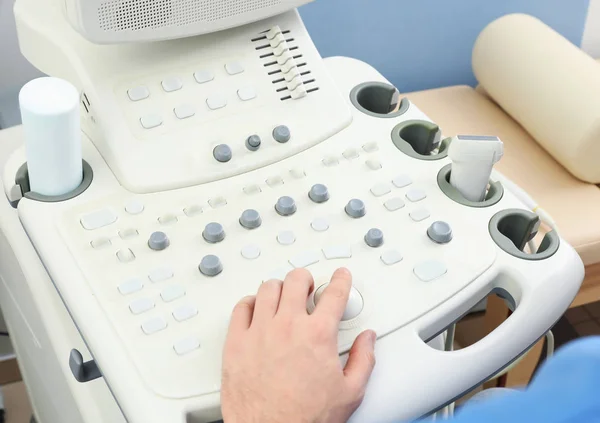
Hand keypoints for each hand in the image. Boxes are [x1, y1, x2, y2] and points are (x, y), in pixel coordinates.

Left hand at [221, 267, 376, 422]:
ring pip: (267, 288)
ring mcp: (259, 332)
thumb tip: (367, 340)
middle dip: (306, 279)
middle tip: (308, 286)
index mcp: (317, 335)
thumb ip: (363, 360)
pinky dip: (250, 302)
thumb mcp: (349, 393)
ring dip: (279, 288)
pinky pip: (240, 308)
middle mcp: (287, 326)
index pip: (334, 293)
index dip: (340, 280)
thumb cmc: (304, 419)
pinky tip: (256, 308)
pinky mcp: (236, 342)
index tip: (340, 277)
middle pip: (296, 280)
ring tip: (283, 295)